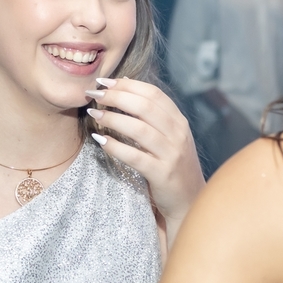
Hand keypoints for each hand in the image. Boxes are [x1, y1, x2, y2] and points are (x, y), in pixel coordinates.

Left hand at [85, 77, 204, 241]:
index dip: (127, 85)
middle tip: (95, 95)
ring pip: (139, 129)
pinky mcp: (162, 174)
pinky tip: (100, 140)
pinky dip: (115, 146)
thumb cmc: (172, 164)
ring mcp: (171, 154)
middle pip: (145, 106)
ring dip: (113, 119)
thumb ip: (151, 112)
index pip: (153, 94)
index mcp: (179, 121)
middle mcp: (178, 134)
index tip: (104, 82)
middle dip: (116, 97)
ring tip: (94, 114)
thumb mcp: (169, 135)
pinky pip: (135, 157)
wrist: (189, 199)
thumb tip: (125, 82)